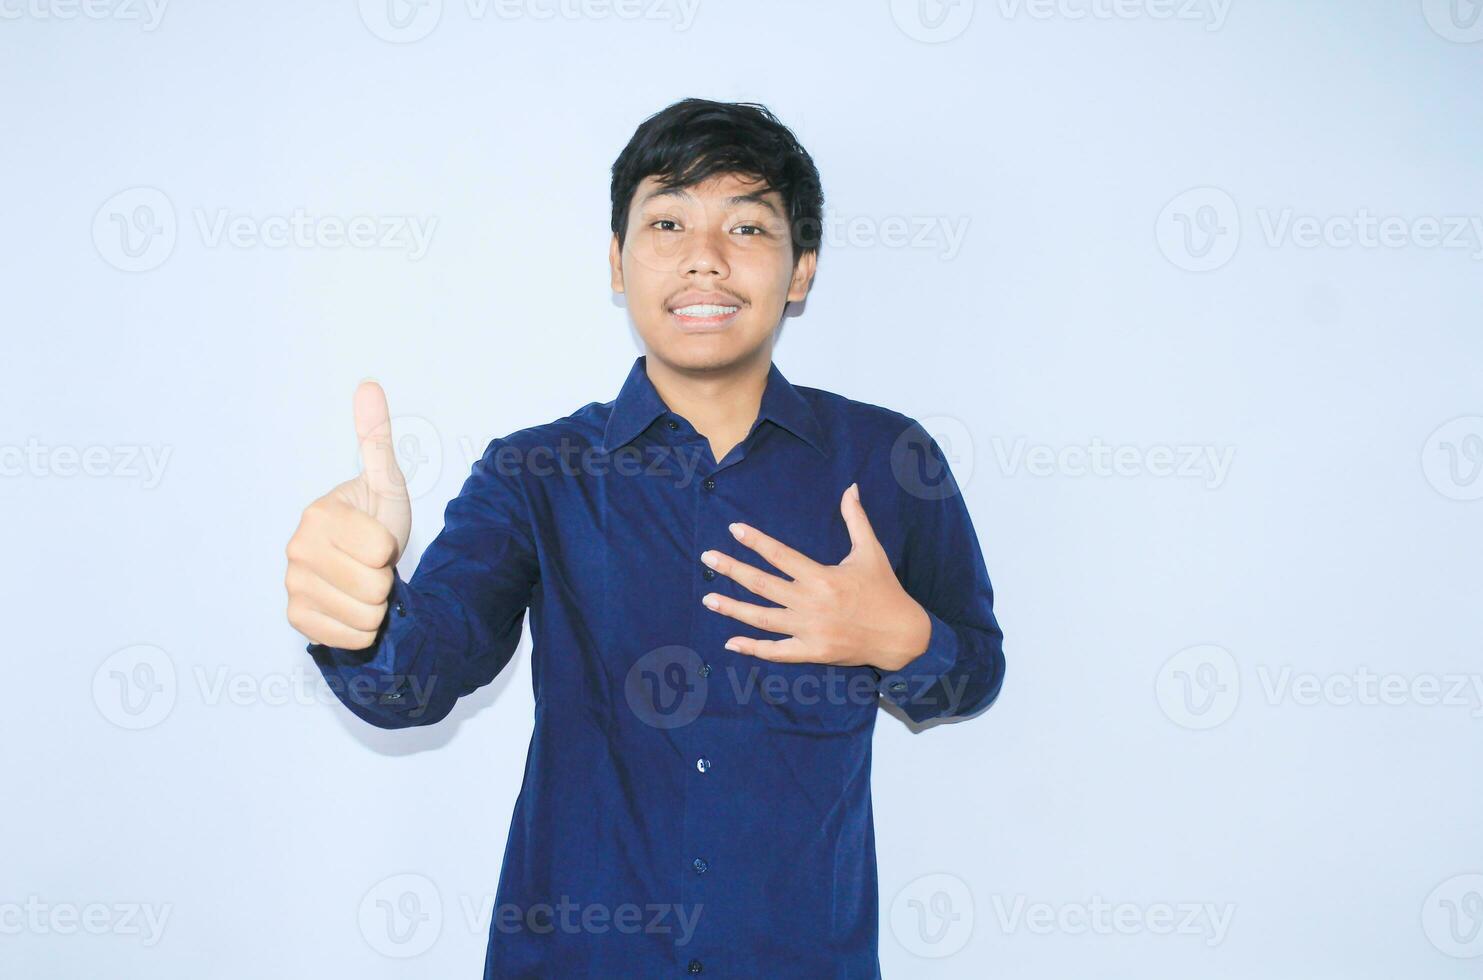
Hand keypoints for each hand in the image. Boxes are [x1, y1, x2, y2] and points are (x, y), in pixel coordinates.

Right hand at [285, 381, 411, 648]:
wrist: (365, 562)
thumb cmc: (377, 519)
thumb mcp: (386, 482)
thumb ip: (376, 439)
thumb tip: (369, 384)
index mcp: (318, 515)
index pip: (381, 550)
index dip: (391, 548)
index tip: (379, 539)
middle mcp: (296, 549)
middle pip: (374, 586)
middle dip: (385, 578)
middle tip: (373, 564)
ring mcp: (292, 585)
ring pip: (365, 614)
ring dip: (377, 605)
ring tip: (365, 583)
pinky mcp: (296, 618)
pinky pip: (347, 637)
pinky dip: (362, 629)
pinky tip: (354, 607)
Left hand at [699, 482, 931, 670]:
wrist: (901, 635)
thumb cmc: (885, 591)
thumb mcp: (871, 552)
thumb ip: (856, 519)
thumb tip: (850, 488)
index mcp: (822, 576)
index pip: (781, 555)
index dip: (756, 542)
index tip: (734, 530)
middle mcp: (811, 602)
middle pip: (762, 584)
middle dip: (732, 570)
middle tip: (707, 558)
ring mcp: (809, 629)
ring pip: (762, 618)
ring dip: (733, 608)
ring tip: (708, 598)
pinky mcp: (812, 651)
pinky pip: (777, 651)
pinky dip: (753, 648)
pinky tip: (731, 642)